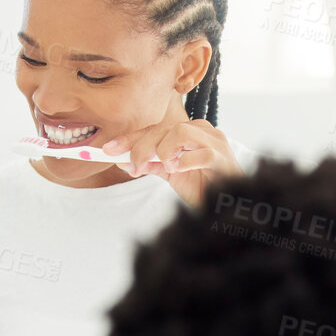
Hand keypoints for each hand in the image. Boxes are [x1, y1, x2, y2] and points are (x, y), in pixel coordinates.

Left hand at [102, 119, 239, 205]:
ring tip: (163, 168)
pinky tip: (177, 170)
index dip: (129, 138)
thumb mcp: (171, 175)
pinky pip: (202, 153)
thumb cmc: (204, 188)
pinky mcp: (224, 159)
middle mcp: (202, 131)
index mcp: (189, 132)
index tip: (107, 150)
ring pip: (181, 132)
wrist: (229, 207)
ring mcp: (215, 143)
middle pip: (164, 129)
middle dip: (141, 148)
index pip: (154, 129)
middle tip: (132, 167)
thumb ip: (150, 165)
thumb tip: (121, 160)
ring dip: (163, 151)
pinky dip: (184, 161)